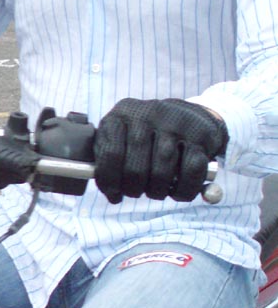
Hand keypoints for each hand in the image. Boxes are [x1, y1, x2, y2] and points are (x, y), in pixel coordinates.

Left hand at [94, 98, 227, 202]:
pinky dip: (183, 190)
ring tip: (155, 192)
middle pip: (136, 166)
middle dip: (133, 189)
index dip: (110, 181)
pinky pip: (191, 172)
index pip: (110, 153)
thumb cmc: (146, 135)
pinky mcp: (201, 134)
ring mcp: (176, 122)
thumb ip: (106, 160)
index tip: (114, 194)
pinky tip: (176, 192)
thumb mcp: (120, 137)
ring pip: (162, 171)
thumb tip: (112, 194)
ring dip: (157, 191)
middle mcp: (148, 113)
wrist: (190, 117)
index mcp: (122, 113)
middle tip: (135, 193)